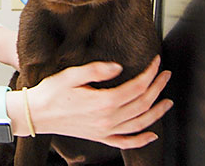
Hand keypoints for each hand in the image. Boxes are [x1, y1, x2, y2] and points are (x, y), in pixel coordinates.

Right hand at [28, 56, 171, 148]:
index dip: (149, 73)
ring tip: (167, 101)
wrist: (37, 114)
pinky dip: (142, 140)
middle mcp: (108, 119)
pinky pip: (127, 142)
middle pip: (142, 103)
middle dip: (157, 87)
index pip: (136, 86)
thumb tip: (118, 67)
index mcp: (103, 101)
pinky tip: (152, 134)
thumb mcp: (71, 75)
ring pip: (140, 123)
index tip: (156, 62)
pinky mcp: (101, 137)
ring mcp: (106, 130)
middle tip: (165, 75)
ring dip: (157, 112)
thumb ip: (96, 69)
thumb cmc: (51, 93)